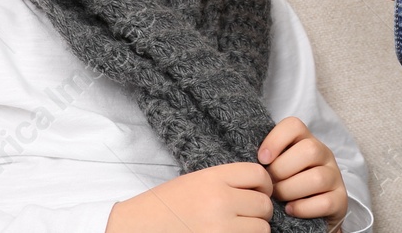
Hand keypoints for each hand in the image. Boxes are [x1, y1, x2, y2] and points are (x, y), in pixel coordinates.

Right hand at [105, 162, 273, 232]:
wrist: (137, 228)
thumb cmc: (166, 206)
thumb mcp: (196, 182)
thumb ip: (227, 182)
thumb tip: (261, 190)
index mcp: (213, 178)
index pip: (258, 174)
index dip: (263, 184)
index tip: (259, 192)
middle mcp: (220, 201)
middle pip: (264, 204)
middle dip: (260, 211)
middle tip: (247, 215)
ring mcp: (221, 228)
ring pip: (262, 228)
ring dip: (254, 230)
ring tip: (237, 228)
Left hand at [259, 116, 348, 228]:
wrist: (308, 214)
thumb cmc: (285, 186)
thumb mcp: (276, 167)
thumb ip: (266, 159)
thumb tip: (244, 161)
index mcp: (305, 140)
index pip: (294, 125)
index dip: (276, 140)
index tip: (262, 159)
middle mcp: (323, 154)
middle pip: (309, 150)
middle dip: (282, 170)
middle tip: (270, 185)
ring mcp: (334, 176)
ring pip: (317, 177)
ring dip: (291, 191)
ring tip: (278, 199)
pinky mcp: (340, 199)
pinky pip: (325, 202)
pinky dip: (303, 208)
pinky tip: (290, 210)